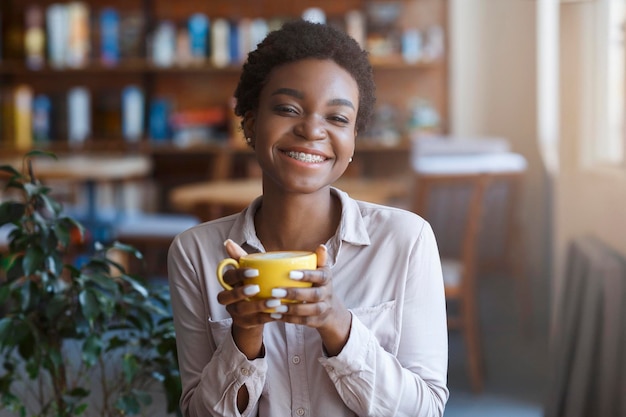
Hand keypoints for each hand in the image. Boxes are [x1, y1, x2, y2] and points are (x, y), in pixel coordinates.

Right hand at [216, 239, 273, 358]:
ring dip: (258, 306)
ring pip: (241, 310)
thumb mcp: (250, 271)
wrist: (255, 310)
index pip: (228, 277)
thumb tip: (228, 241)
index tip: (255, 271)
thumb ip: (242, 257)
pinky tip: (279, 313)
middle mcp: (227, 298)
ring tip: (275, 302)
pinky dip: (266, 317)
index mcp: (229, 283)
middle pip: (226, 296)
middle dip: (240, 292)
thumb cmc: (254, 284)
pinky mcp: (244, 323)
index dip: (238, 274)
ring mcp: (234, 312)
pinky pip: (254, 322)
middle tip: (257, 288)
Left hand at [270, 244, 351, 355]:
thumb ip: (319, 260)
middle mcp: (327, 294)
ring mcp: (323, 309)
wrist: (331, 310)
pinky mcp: (317, 321)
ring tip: (275, 305)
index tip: (290, 273)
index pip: (320, 276)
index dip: (307, 275)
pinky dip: (290, 319)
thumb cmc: (319, 285)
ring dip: (292, 308)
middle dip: (295, 293)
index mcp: (327, 278)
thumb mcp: (322, 272)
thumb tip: (321, 246)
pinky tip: (276, 315)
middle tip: (275, 291)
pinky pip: (304, 321)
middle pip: (314, 295)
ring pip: (310, 310)